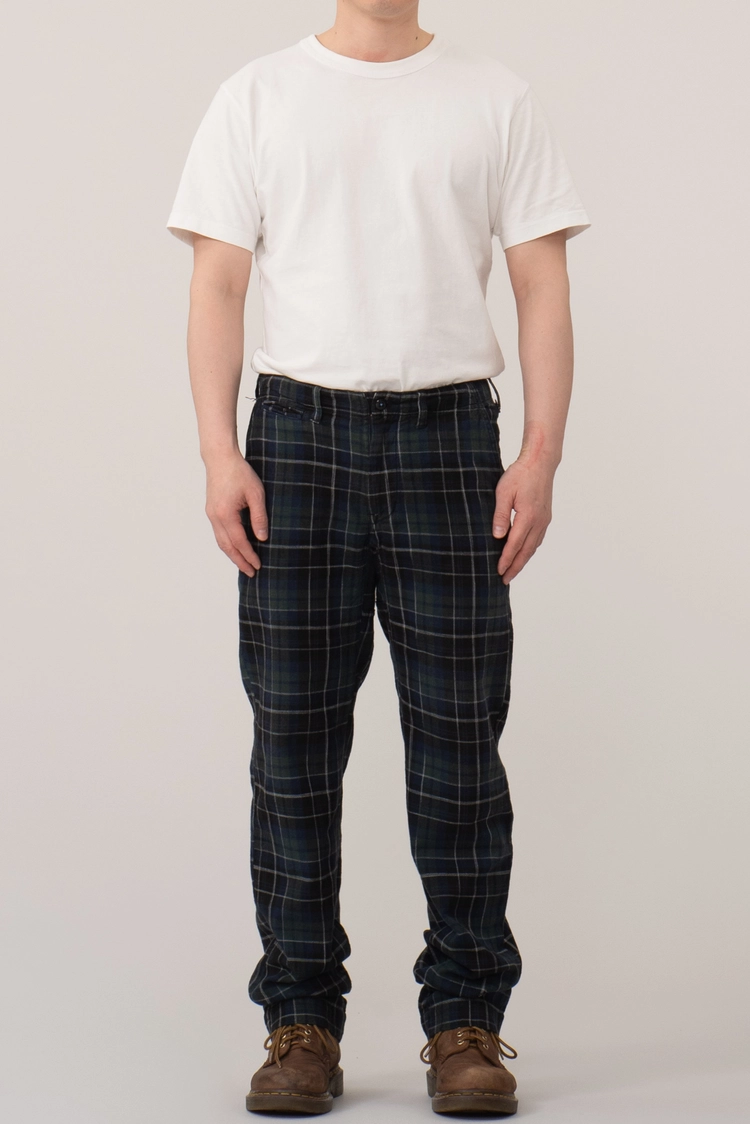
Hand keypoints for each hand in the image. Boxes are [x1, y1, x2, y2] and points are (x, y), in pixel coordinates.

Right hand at [204, 453, 267, 576]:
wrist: (220, 458)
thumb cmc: (240, 472)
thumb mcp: (256, 494)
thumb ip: (259, 517)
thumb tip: (263, 538)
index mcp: (226, 514)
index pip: (239, 542)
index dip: (249, 555)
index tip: (258, 565)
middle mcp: (215, 517)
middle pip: (227, 546)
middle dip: (239, 561)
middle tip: (251, 573)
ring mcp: (211, 514)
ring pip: (221, 541)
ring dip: (232, 554)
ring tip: (244, 564)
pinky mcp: (211, 510)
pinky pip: (219, 533)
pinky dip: (227, 544)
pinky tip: (236, 547)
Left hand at [492, 458, 553, 583]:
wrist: (541, 462)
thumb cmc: (520, 474)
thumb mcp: (503, 492)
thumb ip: (500, 515)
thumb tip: (498, 536)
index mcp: (528, 516)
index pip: (515, 544)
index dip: (506, 560)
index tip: (498, 571)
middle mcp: (539, 521)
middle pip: (526, 551)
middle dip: (515, 567)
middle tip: (505, 580)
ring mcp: (544, 519)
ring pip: (533, 546)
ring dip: (523, 560)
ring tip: (513, 570)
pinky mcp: (546, 516)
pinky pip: (538, 538)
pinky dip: (530, 549)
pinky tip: (524, 553)